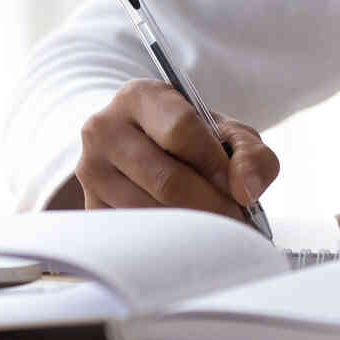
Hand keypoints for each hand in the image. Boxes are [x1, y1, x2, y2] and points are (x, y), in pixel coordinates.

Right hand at [75, 79, 279, 225]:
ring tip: (216, 232)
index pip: (181, 130)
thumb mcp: (226, 133)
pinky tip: (186, 239)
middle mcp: (104, 128)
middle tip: (237, 224)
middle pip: (167, 180)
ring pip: (151, 213)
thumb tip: (247, 191)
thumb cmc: (191, 140)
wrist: (145, 146)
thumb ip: (251, 154)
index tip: (239, 190)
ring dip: (192, 230)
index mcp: (139, 96)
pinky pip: (135, 236)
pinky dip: (168, 243)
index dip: (216, 165)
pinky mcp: (89, 207)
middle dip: (212, 207)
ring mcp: (91, 170)